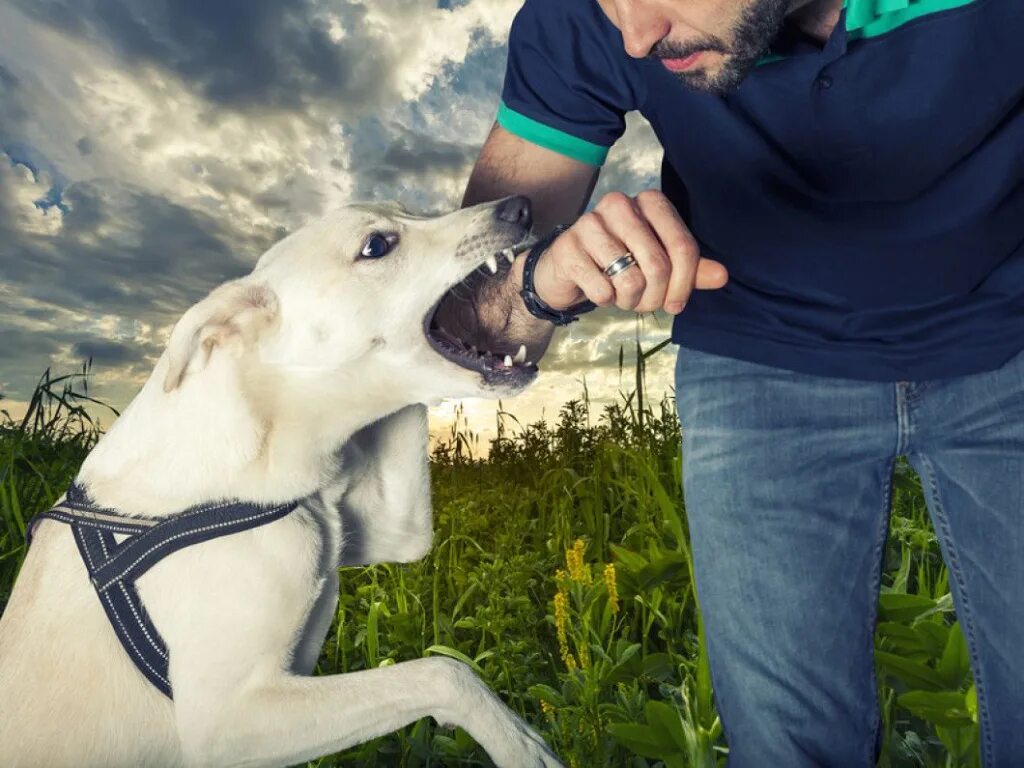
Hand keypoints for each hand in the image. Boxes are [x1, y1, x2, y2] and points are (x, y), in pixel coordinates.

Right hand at [531, 190, 727, 313]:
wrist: (567, 268)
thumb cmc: (618, 262)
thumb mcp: (659, 263)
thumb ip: (691, 268)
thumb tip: (722, 276)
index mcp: (650, 202)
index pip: (684, 247)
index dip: (685, 284)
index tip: (675, 304)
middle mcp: (620, 204)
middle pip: (659, 266)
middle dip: (655, 297)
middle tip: (644, 303)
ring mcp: (590, 224)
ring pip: (631, 280)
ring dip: (629, 301)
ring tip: (621, 295)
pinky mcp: (567, 248)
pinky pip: (602, 290)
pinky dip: (604, 300)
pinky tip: (598, 289)